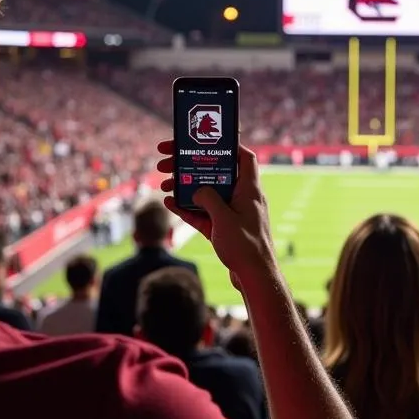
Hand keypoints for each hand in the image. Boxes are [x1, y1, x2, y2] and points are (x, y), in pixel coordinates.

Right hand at [156, 140, 276, 278]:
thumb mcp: (223, 218)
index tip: (207, 141)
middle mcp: (242, 198)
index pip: (244, 158)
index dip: (229, 145)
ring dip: (185, 187)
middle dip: (192, 166)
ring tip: (164, 183)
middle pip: (216, 174)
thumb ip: (209, 198)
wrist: (254, 277)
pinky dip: (188, 208)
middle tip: (168, 161)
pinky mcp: (224, 228)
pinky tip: (169, 203)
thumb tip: (197, 189)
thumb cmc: (246, 246)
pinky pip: (204, 213)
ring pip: (206, 193)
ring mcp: (233, 213)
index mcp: (249, 190)